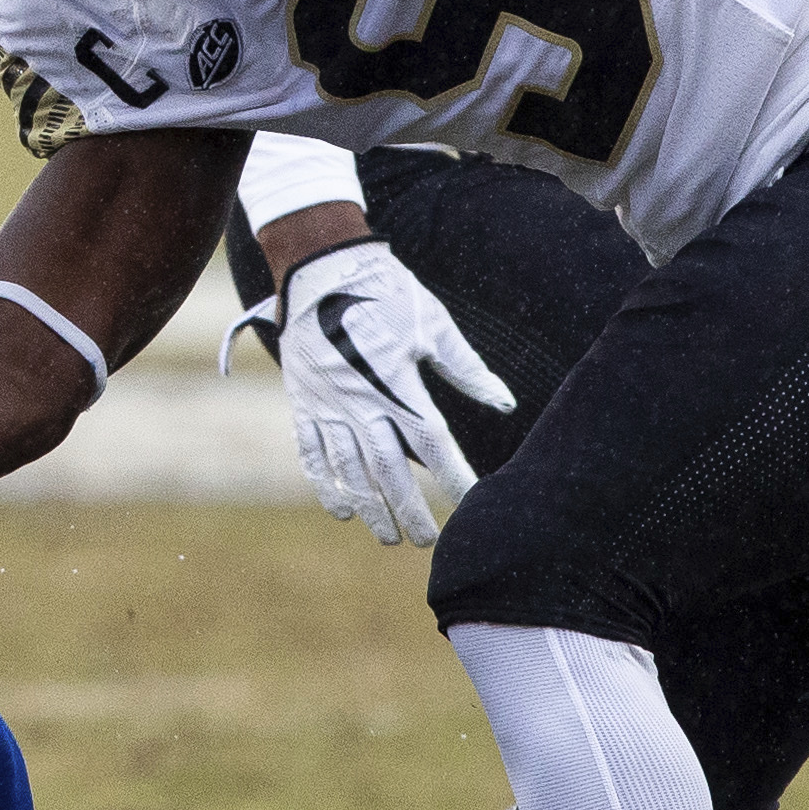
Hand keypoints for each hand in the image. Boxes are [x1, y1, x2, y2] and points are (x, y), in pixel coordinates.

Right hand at [269, 239, 516, 546]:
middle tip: (426, 541)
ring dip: (370, 507)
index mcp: (397, 380)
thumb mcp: (433, 324)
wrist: (322, 267)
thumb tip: (505, 403)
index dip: (452, 476)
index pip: (432, 442)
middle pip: (388, 469)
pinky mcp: (304, 401)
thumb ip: (466, 368)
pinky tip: (342, 511)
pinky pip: (312, 453)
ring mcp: (327, 403)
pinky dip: (326, 484)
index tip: (471, 503)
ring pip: (349, 469)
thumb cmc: (387, 292)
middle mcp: (359, 399)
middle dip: (408, 509)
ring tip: (388, 536)